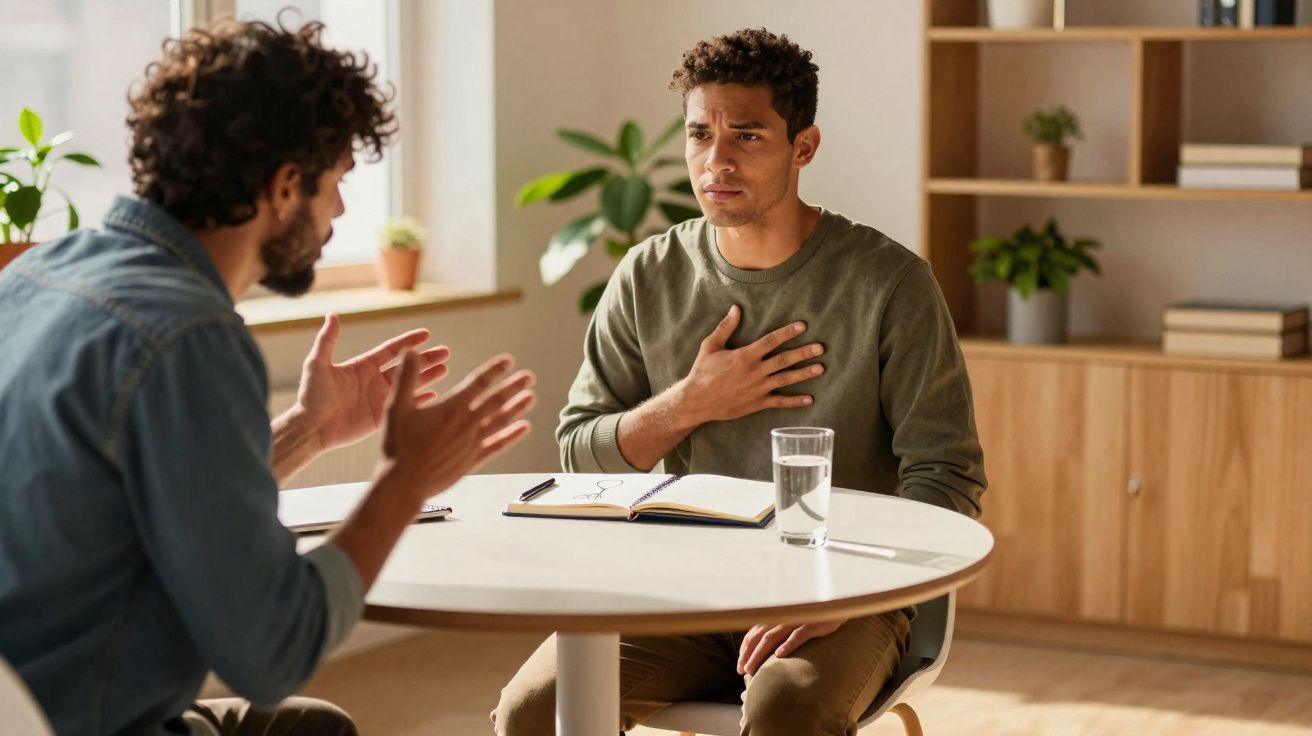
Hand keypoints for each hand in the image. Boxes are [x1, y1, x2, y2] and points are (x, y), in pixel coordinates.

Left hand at [293, 314, 450, 451]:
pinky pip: (405, 406)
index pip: (391, 350)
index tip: (426, 334)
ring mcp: (379, 398)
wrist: (311, 428)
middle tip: (446, 353)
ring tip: (445, 369)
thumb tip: (331, 315)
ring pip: (409, 384)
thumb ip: (327, 341)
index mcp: (363, 366)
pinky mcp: (381, 416)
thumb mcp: (317, 364)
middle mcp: (374, 380)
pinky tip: (434, 395)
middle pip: (406, 366)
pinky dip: (420, 401)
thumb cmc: (311, 396)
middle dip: (426, 359)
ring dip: (427, 377)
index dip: (408, 342)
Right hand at [381, 351, 535, 498]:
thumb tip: (410, 352)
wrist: (405, 483)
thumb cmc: (399, 446)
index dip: (494, 370)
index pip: (478, 383)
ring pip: (500, 421)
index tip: (508, 361)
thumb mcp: (397, 407)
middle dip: (513, 386)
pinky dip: (512, 436)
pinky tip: (524, 428)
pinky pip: (498, 445)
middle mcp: (467, 424)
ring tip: (531, 397)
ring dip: (517, 408)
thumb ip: (406, 378)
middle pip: (495, 400)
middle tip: (529, 377)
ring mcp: (473, 443)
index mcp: (451, 408)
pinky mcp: (473, 460)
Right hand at [674, 305, 824, 424]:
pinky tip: (809, 399)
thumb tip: (735, 308)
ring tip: (820, 368)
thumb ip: (725, 327)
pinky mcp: (757, 403)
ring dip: (804, 373)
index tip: (802, 326)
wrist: (697, 401)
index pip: (771, 340)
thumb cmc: (702, 372)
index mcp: (745, 355)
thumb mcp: (710, 346)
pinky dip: (795, 401)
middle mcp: (755, 371)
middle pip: (784, 359)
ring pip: (786, 379)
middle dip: (804, 352)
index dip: (787, 332)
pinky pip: (779, 402)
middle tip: (820, 347)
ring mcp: (758, 388)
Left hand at [736, 619, 846, 675]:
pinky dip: (788, 644)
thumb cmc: (813, 618)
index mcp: (776, 617)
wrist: (837, 606)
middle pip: (760, 637)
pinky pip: (798, 634)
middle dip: (749, 655)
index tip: (740, 666)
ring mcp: (797, 620)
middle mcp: (783, 617)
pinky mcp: (812, 624)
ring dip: (761, 653)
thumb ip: (777, 633)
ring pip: (773, 637)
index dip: (745, 649)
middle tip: (743, 671)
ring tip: (753, 668)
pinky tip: (780, 654)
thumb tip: (765, 654)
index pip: (754, 633)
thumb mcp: (792, 624)